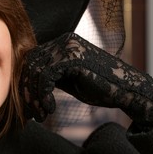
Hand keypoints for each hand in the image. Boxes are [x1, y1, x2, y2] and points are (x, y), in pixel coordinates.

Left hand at [20, 32, 152, 125]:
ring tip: (42, 112)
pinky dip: (44, 94)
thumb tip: (26, 83)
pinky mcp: (73, 57)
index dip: (26, 81)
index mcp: (62, 43)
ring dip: (35, 95)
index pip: (32, 58)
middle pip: (31, 62)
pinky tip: (51, 107)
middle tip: (32, 110)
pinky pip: (46, 75)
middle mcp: (64, 41)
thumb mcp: (67, 79)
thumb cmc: (99, 87)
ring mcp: (68, 46)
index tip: (29, 103)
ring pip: (36, 70)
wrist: (126, 90)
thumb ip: (50, 75)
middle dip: (27, 89)